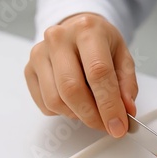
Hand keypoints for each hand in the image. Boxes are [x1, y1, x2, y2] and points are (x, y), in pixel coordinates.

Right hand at [24, 13, 137, 137]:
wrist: (77, 31)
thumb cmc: (102, 45)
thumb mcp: (124, 59)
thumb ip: (127, 85)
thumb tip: (127, 110)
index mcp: (87, 31)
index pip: (98, 73)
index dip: (109, 105)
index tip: (118, 126)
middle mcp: (59, 39)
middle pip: (72, 89)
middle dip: (92, 116)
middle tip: (107, 126)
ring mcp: (40, 54)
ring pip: (56, 101)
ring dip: (78, 115)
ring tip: (93, 110)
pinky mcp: (29, 70)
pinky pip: (45, 104)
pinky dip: (64, 112)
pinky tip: (76, 102)